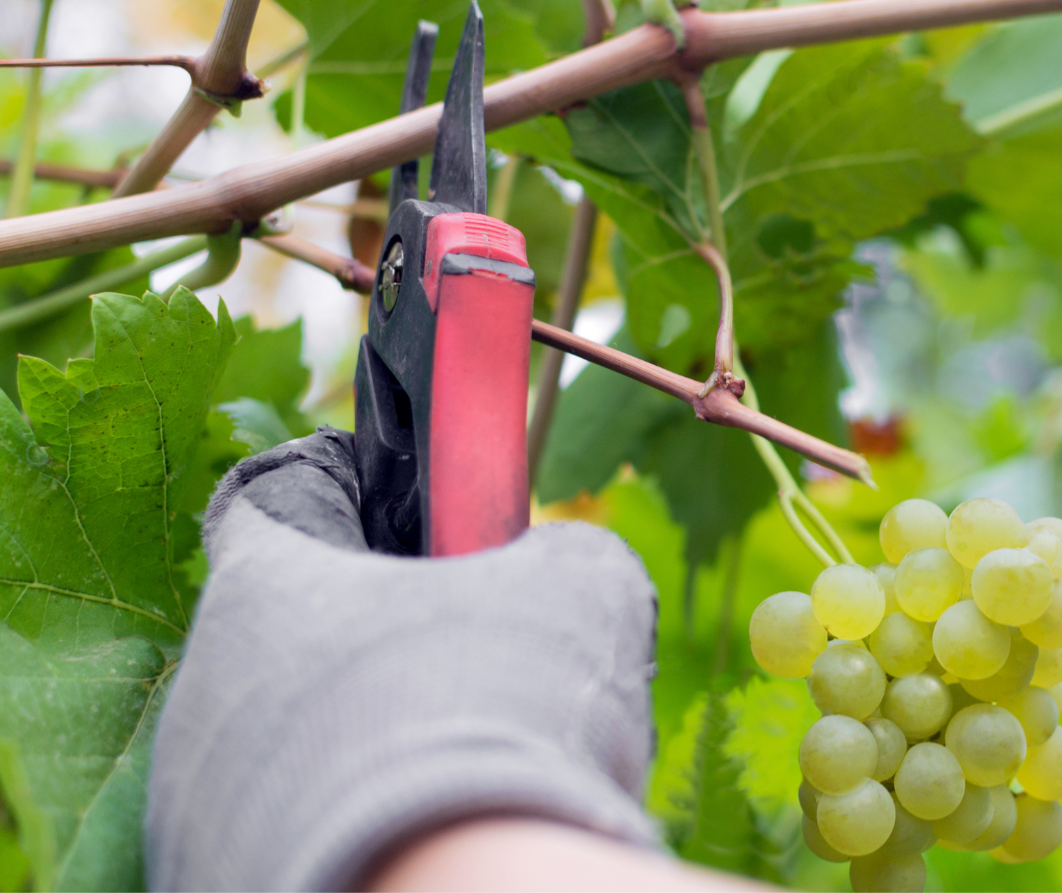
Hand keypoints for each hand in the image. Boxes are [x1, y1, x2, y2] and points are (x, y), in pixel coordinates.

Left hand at [146, 429, 658, 890]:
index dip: (351, 490)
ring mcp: (200, 795)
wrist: (465, 886)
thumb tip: (551, 558)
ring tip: (460, 753)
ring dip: (366, 724)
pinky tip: (428, 827)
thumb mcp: (579, 587)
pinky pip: (290, 816)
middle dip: (377, 626)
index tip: (413, 518)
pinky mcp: (217, 875)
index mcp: (267, 582)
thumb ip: (552, 543)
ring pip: (290, 728)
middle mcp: (207, 683)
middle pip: (292, 622)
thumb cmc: (508, 712)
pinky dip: (352, 809)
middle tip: (471, 651)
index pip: (278, 493)